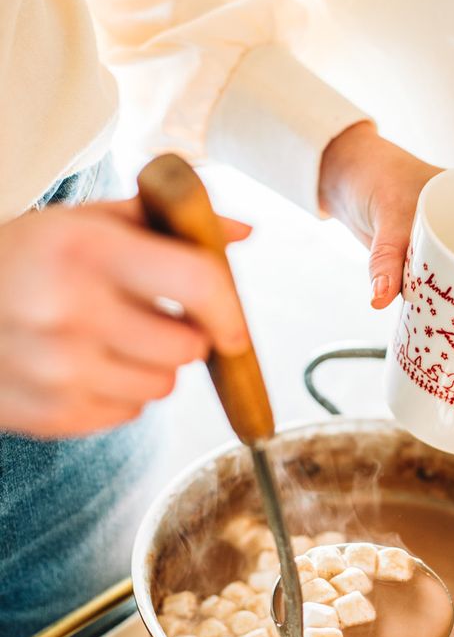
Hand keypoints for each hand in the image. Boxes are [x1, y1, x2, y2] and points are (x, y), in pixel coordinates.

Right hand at [0, 198, 250, 437]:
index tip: (234, 327)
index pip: (196, 284)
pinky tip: (83, 365)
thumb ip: (166, 222)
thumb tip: (244, 233)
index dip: (229, 309)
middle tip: (152, 318)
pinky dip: (119, 392)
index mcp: (84, 249)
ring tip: (110, 339)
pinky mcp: (51, 415)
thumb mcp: (86, 223)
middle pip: (187, 346)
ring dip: (153, 366)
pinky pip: (129, 413)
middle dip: (184, 334)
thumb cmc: (26, 260)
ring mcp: (57, 370)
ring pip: (163, 386)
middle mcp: (68, 311)